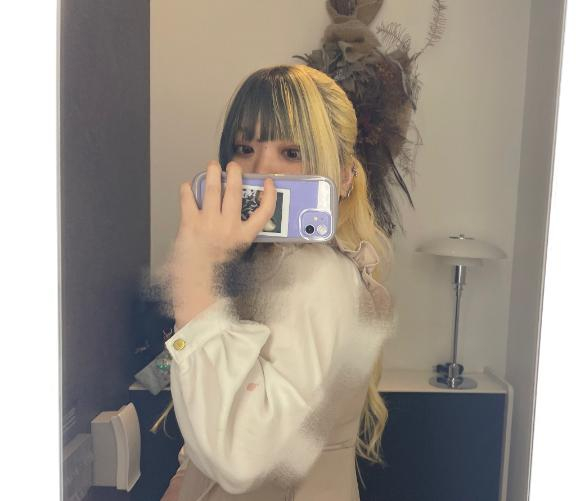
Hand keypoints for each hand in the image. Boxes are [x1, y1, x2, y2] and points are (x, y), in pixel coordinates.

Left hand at [168, 161, 275, 326]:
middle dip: (235, 174)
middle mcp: (229, 227)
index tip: (269, 183)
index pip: (264, 212)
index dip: (268, 195)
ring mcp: (209, 224)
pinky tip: (188, 185)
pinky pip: (188, 200)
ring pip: (213, 190)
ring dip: (212, 174)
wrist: (196, 287)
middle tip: (233, 166)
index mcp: (243, 237)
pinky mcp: (190, 224)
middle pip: (236, 193)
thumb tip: (231, 219)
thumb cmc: (216, 275)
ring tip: (212, 166)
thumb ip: (236, 237)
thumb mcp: (235, 255)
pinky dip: (188, 190)